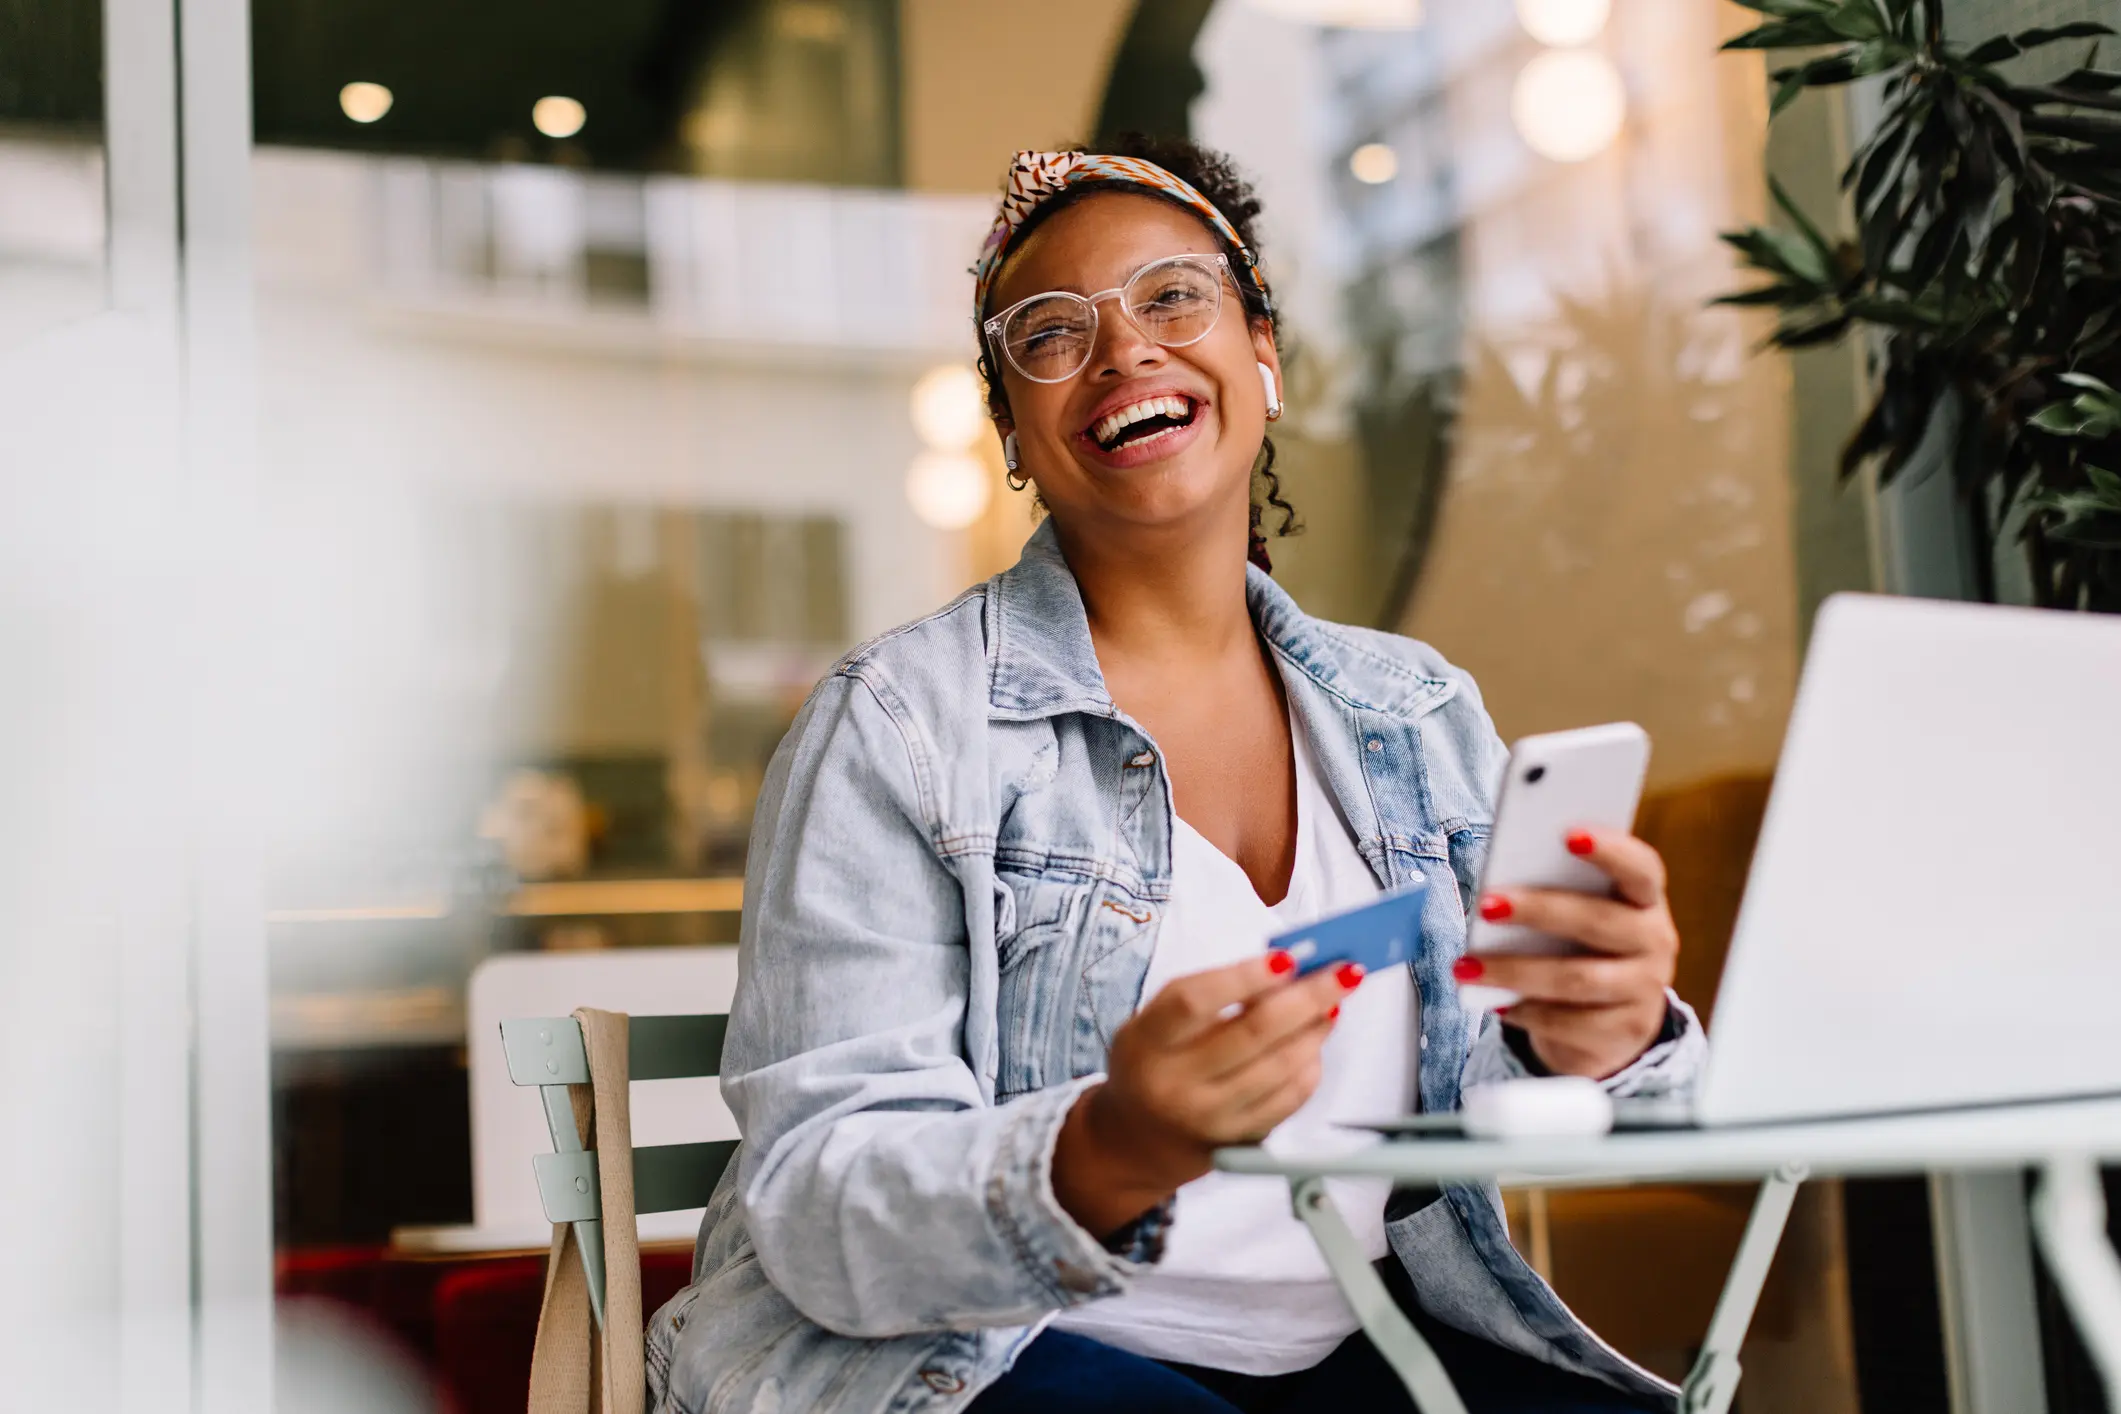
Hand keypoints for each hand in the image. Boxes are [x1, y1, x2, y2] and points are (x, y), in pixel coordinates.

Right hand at [1051, 951, 1363, 1238]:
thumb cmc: (1154, 1064)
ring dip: (1316, 1030)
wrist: (1134, 1142)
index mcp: (1146, 1042)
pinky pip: (1288, 1100)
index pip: (1194, 1002)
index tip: (1287, 959)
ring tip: (1333, 1004)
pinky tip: (1314, 1044)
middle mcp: (1175, 1084)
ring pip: (1279, 1068)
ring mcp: (1209, 1118)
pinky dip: (1310, 1066)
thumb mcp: (1156, 1023)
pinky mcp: (1238, 1144)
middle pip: (1252, 1033)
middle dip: (1307, 997)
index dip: (1243, 977)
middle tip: (1342, 971)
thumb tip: (1285, 968)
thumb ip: (1208, 995)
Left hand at [1455, 829, 1678, 1079]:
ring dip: (1515, 970)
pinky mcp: (1625, 1032)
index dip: (1610, 850)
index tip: (1568, 834)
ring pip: (1577, 978)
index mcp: (1645, 899)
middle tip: (1486, 904)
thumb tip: (1500, 886)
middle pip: (1599, 921)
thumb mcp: (1577, 916)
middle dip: (1538, 910)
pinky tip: (1494, 1002)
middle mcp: (1655, 941)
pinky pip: (1570, 1022)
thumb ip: (1555, 893)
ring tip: (1466, 966)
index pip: (1640, 868)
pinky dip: (1526, 1011)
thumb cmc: (1581, 949)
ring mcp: (1645, 989)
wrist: (1610, 1024)